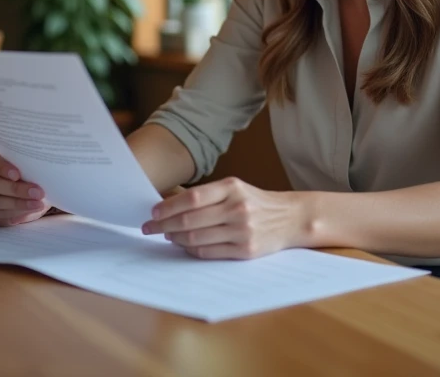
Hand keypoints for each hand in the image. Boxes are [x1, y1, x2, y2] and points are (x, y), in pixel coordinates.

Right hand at [0, 149, 51, 225]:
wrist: (31, 197)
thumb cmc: (30, 177)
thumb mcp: (32, 170)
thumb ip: (31, 166)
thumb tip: (44, 169)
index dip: (1, 166)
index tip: (17, 174)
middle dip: (14, 189)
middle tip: (37, 193)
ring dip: (18, 204)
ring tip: (38, 204)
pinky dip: (15, 214)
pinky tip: (29, 212)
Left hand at [141, 177, 307, 258]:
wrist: (290, 218)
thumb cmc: (255, 202)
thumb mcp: (235, 189)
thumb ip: (207, 195)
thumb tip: (168, 206)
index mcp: (232, 188)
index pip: (192, 198)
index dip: (168, 207)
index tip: (153, 213)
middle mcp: (237, 208)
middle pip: (190, 220)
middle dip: (164, 225)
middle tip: (150, 228)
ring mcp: (242, 230)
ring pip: (196, 238)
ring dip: (176, 238)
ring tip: (167, 236)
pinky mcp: (245, 250)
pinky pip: (208, 252)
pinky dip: (191, 250)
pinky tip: (184, 246)